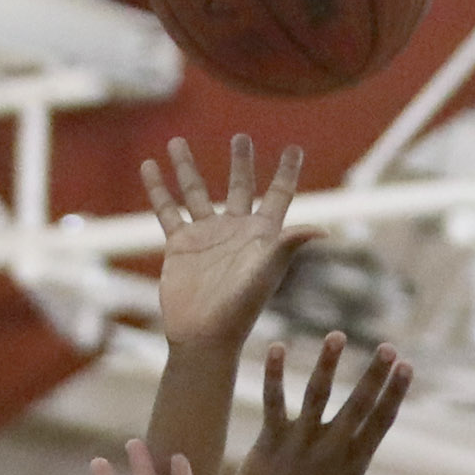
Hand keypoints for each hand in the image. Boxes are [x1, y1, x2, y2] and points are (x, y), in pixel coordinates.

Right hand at [148, 135, 306, 352]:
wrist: (204, 336)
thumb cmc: (240, 308)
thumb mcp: (266, 271)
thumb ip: (290, 244)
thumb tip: (325, 230)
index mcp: (262, 234)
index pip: (278, 195)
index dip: (287, 172)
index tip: (294, 148)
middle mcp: (235, 231)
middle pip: (239, 187)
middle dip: (240, 162)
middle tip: (241, 137)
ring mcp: (205, 236)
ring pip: (195, 192)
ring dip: (187, 166)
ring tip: (176, 140)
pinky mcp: (180, 245)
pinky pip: (167, 210)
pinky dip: (157, 188)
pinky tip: (149, 166)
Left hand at [234, 333, 412, 474]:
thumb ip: (351, 464)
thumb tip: (364, 440)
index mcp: (352, 465)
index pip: (380, 422)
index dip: (394, 393)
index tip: (406, 365)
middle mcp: (330, 452)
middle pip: (357, 407)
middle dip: (374, 377)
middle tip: (387, 348)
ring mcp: (300, 445)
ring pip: (317, 397)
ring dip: (328, 365)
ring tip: (337, 336)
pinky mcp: (270, 443)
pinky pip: (274, 403)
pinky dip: (275, 374)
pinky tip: (277, 346)